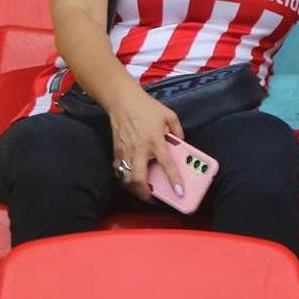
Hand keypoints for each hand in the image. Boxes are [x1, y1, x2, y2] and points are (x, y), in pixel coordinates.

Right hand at [108, 84, 185, 202]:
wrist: (123, 101)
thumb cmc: (147, 107)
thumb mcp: (169, 115)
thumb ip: (178, 130)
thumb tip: (181, 143)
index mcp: (155, 141)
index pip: (167, 164)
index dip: (174, 180)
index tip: (179, 192)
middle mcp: (140, 149)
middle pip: (139, 179)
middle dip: (145, 193)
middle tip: (153, 197)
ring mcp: (126, 151)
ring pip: (126, 178)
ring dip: (134, 188)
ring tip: (142, 190)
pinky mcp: (116, 151)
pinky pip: (120, 170)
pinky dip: (125, 177)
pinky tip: (131, 178)